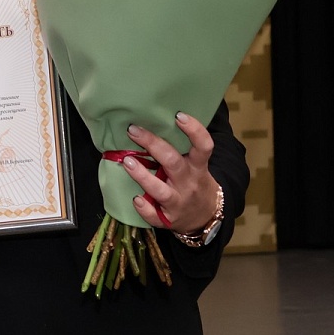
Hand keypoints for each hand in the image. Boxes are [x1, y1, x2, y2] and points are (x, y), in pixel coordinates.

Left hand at [122, 112, 220, 233]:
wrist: (205, 217)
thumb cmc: (194, 182)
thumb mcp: (196, 165)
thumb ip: (180, 147)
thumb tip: (152, 119)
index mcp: (198, 166)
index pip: (203, 146)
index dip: (194, 130)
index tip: (178, 115)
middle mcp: (189, 183)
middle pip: (173, 162)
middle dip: (153, 145)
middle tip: (133, 130)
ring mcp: (179, 202)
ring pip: (161, 191)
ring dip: (143, 176)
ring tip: (127, 162)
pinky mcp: (169, 219)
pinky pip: (155, 216)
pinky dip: (144, 208)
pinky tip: (135, 199)